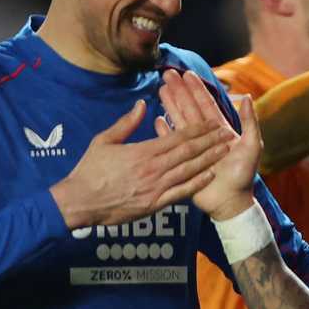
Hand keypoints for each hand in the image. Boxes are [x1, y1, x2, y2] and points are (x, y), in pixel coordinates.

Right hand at [49, 99, 229, 228]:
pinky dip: (197, 183)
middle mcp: (153, 168)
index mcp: (142, 152)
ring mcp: (156, 187)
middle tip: (228, 133)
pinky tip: (210, 175)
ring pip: (189, 170)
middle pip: (188, 152)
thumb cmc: (89, 170)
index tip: (212, 122)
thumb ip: (125, 123)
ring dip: (210, 159)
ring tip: (226, 150)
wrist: (80, 202)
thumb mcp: (103, 141)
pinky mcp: (155, 204)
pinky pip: (181, 192)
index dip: (198, 129)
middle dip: (210, 141)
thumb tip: (142, 104)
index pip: (177, 137)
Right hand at [157, 69, 260, 220]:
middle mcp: (205, 137)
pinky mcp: (182, 160)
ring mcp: (192, 148)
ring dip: (171, 105)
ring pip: (179, 121)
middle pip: (189, 109)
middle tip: (168, 74)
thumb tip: (246, 97)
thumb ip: (250, 122)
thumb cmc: (244, 175)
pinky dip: (165, 132)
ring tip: (161, 89)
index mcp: (220, 131)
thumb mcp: (252, 146)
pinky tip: (157, 119)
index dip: (196, 89)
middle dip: (179, 91)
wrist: (232, 201)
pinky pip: (171, 144)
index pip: (205, 105)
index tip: (186, 74)